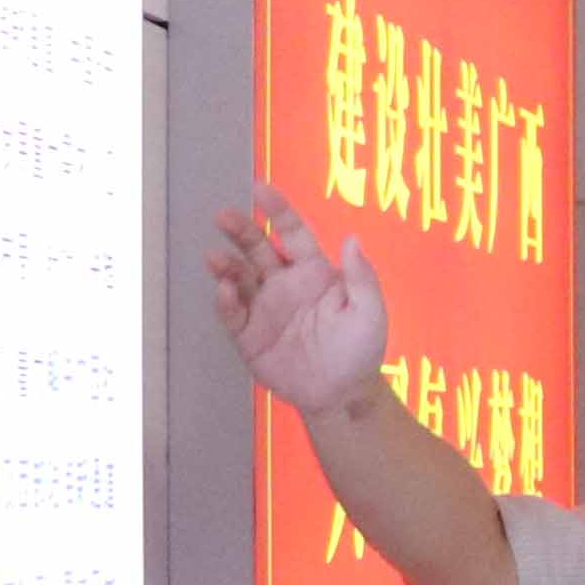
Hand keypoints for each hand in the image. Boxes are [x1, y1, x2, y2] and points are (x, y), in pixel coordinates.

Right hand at [207, 184, 387, 412]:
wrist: (341, 395)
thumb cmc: (359, 350)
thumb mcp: (369, 312)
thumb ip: (362, 277)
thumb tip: (353, 238)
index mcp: (313, 272)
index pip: (292, 233)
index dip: (277, 211)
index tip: (260, 189)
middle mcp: (284, 284)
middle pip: (257, 249)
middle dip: (240, 230)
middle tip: (223, 215)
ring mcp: (264, 308)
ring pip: (238, 277)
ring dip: (226, 265)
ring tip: (215, 257)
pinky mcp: (248, 335)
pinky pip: (233, 314)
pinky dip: (226, 302)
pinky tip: (226, 291)